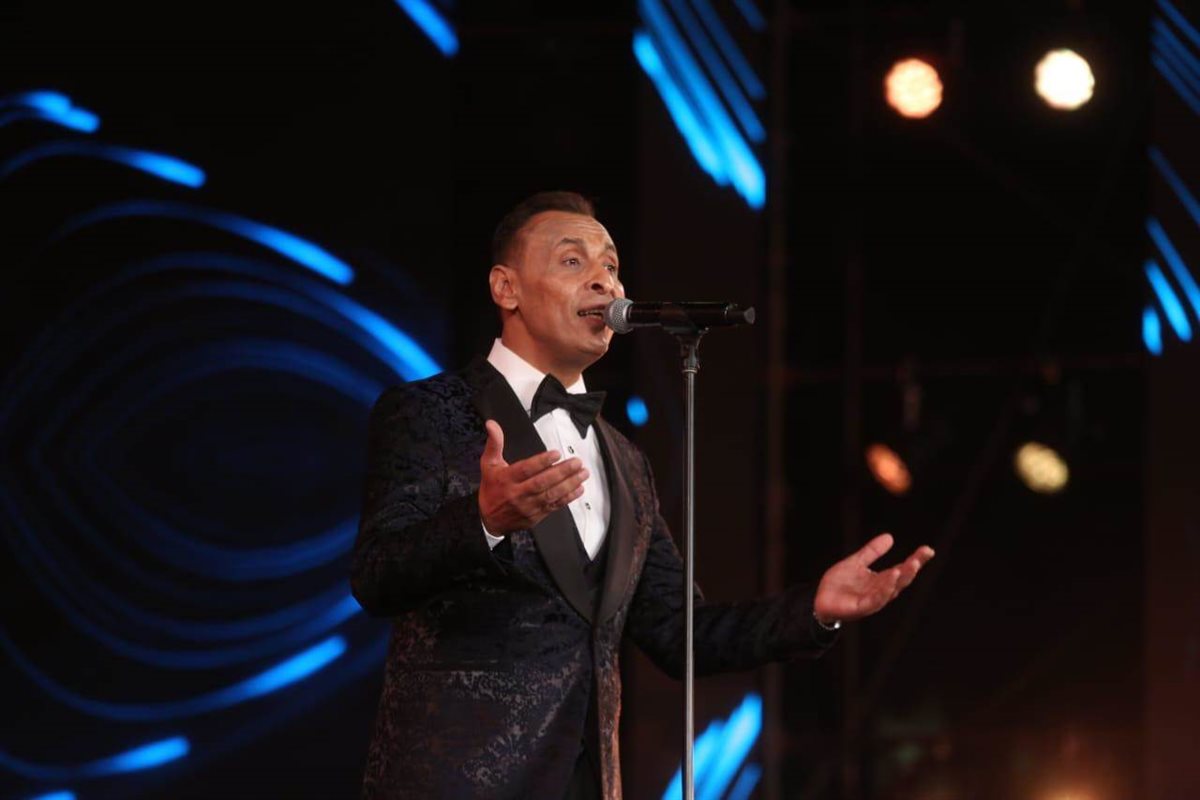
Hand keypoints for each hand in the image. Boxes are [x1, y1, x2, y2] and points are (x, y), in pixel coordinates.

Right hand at [478, 420, 588, 534]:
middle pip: (542, 482)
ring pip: (551, 494)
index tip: (556, 454)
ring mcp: (528, 506)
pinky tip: (578, 489)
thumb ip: (494, 443)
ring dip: (569, 484)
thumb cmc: (491, 488)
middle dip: (562, 472)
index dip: (541, 462)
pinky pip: (554, 506)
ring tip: (582, 473)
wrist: (489, 519)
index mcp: (506, 479)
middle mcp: (517, 493)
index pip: (525, 470)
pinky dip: (568, 498)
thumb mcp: (488, 464)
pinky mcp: (536, 515)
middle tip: (576, 462)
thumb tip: (492, 424)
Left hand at [813, 533, 934, 623]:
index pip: (902, 569)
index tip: (928, 550)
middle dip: (913, 567)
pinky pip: (876, 599)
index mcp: (881, 580)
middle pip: (901, 579)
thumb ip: (872, 552)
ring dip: (902, 577)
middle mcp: (881, 591)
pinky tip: (891, 577)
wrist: (820, 599)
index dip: (916, 560)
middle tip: (923, 554)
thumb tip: (889, 537)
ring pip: (892, 589)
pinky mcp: (862, 607)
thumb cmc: (839, 584)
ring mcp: (873, 600)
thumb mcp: (856, 562)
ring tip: (911, 564)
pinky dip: (885, 589)